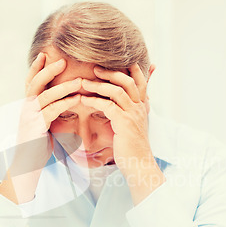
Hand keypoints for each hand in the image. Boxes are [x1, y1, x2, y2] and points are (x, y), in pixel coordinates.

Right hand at [10, 52, 80, 175]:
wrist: (27, 164)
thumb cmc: (37, 145)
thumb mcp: (41, 124)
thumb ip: (47, 111)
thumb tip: (60, 101)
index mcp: (27, 105)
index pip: (30, 81)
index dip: (36, 67)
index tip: (45, 54)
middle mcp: (25, 108)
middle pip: (35, 83)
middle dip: (48, 70)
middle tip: (63, 60)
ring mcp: (29, 117)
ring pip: (45, 95)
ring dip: (63, 86)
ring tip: (79, 81)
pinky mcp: (36, 127)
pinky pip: (51, 110)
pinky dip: (65, 103)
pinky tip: (77, 98)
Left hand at [80, 64, 164, 203]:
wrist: (139, 165)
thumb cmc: (132, 148)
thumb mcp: (133, 127)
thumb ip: (128, 113)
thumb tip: (119, 107)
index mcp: (142, 107)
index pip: (140, 81)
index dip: (131, 69)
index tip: (119, 60)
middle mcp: (139, 107)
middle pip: (128, 81)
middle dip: (111, 72)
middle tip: (95, 68)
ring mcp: (133, 114)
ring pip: (117, 90)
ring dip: (99, 84)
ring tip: (84, 82)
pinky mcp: (124, 123)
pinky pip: (108, 105)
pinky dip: (94, 100)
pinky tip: (83, 100)